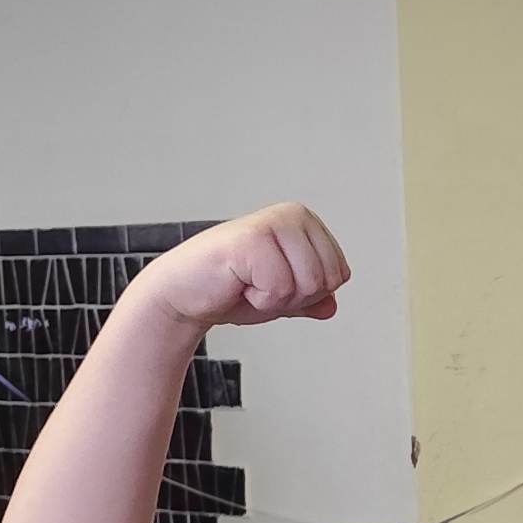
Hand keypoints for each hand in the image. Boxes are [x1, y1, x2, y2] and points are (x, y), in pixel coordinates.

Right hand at [135, 204, 347, 336]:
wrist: (183, 294)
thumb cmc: (228, 287)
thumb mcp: (281, 297)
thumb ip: (310, 299)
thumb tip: (331, 306)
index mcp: (305, 222)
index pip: (339, 273)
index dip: (308, 294)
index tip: (275, 283)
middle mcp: (292, 215)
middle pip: (327, 279)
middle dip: (294, 297)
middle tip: (259, 285)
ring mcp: (272, 223)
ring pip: (308, 284)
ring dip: (275, 298)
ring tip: (248, 282)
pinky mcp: (252, 239)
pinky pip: (280, 289)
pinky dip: (258, 299)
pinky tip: (238, 282)